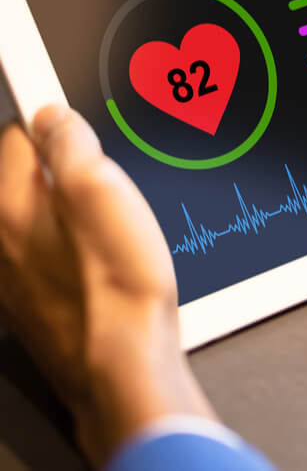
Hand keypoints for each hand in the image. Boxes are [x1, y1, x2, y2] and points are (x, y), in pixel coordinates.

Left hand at [0, 106, 215, 464]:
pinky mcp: (30, 305)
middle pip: (19, 176)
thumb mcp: (106, 194)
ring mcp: (10, 278)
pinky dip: (67, 247)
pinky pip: (41, 256)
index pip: (14, 134)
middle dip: (56, 166)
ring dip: (63, 209)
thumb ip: (72, 145)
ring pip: (32, 219)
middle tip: (106, 177)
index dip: (48, 117)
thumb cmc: (118, 291)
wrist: (123, 371)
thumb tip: (55, 119)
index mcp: (10, 207)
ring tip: (112, 225)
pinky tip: (103, 262)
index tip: (62, 108)